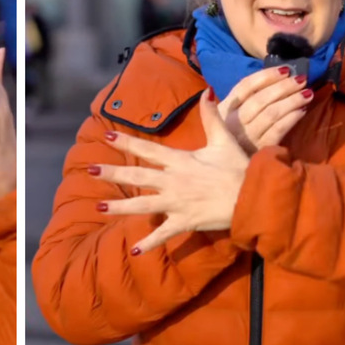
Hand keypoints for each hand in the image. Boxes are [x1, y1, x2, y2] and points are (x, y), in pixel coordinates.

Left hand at [92, 89, 248, 254]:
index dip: (126, 143)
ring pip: (142, 206)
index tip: (107, 136)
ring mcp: (177, 203)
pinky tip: (134, 252)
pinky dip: (149, 244)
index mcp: (180, 161)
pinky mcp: (185, 222)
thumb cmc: (240, 169)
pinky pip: (163, 235)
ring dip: (119, 208)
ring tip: (98, 208)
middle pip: (137, 177)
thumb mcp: (224, 141)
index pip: (148, 150)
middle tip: (89, 170)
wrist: (254, 197)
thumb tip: (207, 92)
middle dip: (112, 173)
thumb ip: (211, 117)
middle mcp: (173, 181)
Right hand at [218, 66, 312, 154]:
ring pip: (271, 114)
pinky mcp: (260, 150)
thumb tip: (273, 77)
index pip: (244, 87)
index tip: (285, 69)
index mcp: (224, 109)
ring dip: (292, 101)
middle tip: (301, 79)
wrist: (230, 169)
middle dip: (283, 87)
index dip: (265, 76)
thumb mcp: (230, 116)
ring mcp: (246, 137)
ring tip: (307, 94)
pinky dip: (291, 119)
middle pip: (260, 99)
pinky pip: (278, 130)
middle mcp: (233, 122)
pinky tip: (302, 111)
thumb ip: (244, 99)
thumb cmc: (233, 137)